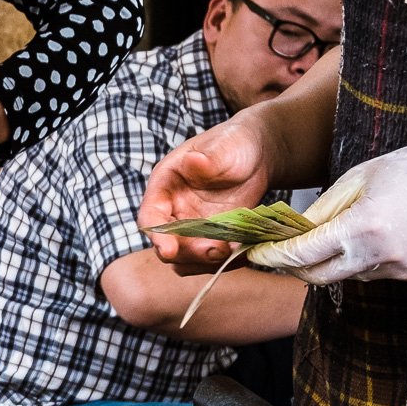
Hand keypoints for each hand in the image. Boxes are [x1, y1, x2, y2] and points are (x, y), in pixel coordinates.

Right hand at [137, 118, 274, 274]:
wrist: (256, 155)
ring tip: (235, 250)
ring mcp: (192, 229)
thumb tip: (194, 161)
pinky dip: (226, 261)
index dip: (157, 236)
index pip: (150, 217)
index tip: (169, 250)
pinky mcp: (211, 239)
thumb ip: (209, 156)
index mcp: (164, 188)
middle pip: (168, 245)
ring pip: (187, 259)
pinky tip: (245, 250)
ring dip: (207, 262)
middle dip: (189, 253)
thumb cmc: (234, 143)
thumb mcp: (224, 145)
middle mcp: (172, 212)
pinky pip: (210, 260)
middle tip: (217, 249)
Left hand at [248, 111, 406, 282]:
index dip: (272, 257)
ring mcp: (403, 271)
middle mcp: (382, 255)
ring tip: (342, 232)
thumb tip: (285, 234)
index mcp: (362, 226)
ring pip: (347, 276)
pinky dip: (365, 261)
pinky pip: (376, 274)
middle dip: (294, 266)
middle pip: (317, 277)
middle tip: (280, 252)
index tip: (254, 253)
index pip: (300, 254)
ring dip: (334, 261)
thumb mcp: (356, 179)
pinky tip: (378, 236)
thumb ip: (319, 212)